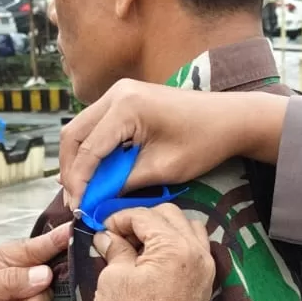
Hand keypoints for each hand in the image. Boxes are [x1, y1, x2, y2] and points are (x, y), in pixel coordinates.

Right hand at [60, 80, 287, 208]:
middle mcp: (116, 93)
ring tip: (85, 189)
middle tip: (77, 200)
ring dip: (79, 159)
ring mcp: (119, 92)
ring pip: (81, 129)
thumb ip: (124, 183)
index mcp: (126, 107)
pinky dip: (92, 149)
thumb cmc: (203, 142)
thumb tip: (95, 199)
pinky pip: (96, 125)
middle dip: (71, 170)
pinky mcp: (124, 98)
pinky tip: (99, 172)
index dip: (79, 182)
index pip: (88, 150)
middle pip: (74, 134)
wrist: (230, 118)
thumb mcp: (162, 169)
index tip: (79, 208)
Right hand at [88, 204, 214, 300]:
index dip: (119, 218)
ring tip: (138, 244)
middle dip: (142, 220)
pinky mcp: (203, 287)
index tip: (102, 230)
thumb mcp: (114, 278)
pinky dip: (176, 247)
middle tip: (118, 234)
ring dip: (164, 230)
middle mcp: (198, 255)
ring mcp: (205, 272)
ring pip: (188, 231)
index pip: (145, 216)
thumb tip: (107, 236)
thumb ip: (115, 249)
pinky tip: (154, 259)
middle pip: (171, 217)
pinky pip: (194, 252)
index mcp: (176, 247)